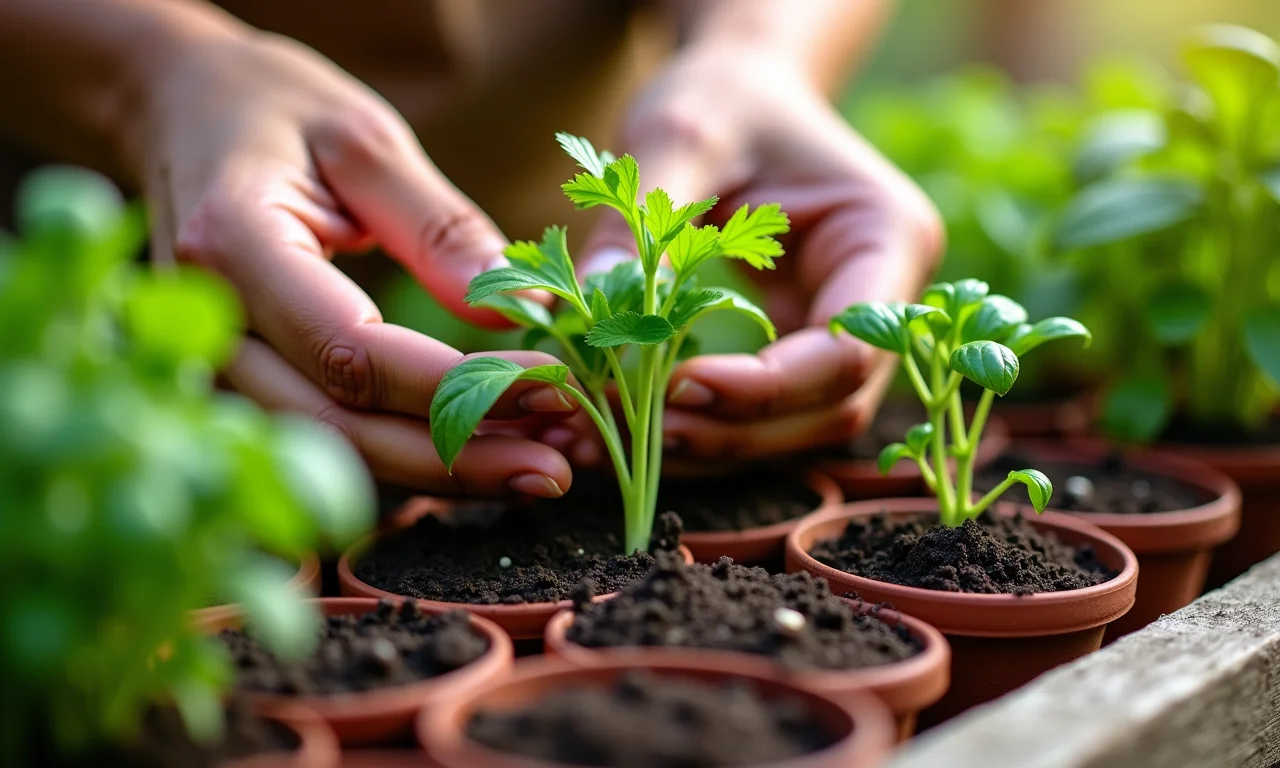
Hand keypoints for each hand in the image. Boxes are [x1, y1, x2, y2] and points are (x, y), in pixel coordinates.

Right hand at [134, 31, 575, 496]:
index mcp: (232, 247)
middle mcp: (210, 324)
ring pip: (332, 452)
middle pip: (339, 427)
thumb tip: (524, 309)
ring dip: (439, 472)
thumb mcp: (366, 139)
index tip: (553, 387)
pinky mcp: (240, 382)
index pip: (353, 351)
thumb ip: (440, 228)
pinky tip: (479, 456)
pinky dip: (405, 455)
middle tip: (555, 469)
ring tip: (536, 469)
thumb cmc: (274, 110)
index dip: (458, 386)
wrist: (176, 108)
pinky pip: (325, 440)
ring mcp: (213, 365)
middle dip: (457, 458)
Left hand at [571, 48, 941, 467]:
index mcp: (887, 236)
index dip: (767, 385)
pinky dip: (700, 428)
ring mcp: (850, 334)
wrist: (740, 94)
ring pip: (796, 426)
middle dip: (729, 430)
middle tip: (627, 428)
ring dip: (709, 446)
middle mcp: (887, 301)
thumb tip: (586, 307)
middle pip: (828, 406)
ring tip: (611, 438)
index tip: (676, 386)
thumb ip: (639, 221)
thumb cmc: (722, 97)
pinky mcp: (803, 353)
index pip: (848, 346)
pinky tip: (627, 426)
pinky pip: (763, 415)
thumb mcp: (678, 135)